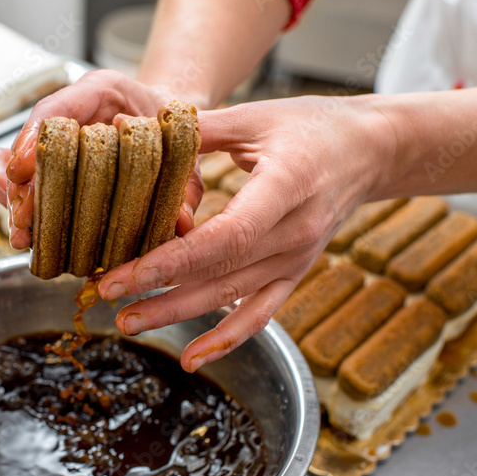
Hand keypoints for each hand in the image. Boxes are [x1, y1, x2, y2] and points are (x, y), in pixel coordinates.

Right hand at [0, 69, 204, 249]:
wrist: (170, 118)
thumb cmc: (175, 126)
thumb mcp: (189, 150)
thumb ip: (187, 180)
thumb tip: (182, 221)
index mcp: (102, 91)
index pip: (57, 109)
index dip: (34, 139)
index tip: (22, 169)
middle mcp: (73, 112)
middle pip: (32, 145)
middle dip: (22, 184)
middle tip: (23, 217)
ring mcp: (62, 138)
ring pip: (25, 166)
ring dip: (18, 200)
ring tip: (20, 234)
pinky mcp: (61, 164)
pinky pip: (34, 182)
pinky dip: (27, 206)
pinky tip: (24, 232)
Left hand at [98, 95, 397, 371]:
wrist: (370, 151)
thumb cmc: (310, 126)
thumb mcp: (255, 117)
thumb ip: (194, 128)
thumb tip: (126, 125)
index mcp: (286, 187)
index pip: (225, 236)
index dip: (172, 260)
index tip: (125, 272)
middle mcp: (294, 233)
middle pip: (220, 273)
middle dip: (159, 289)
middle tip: (106, 295)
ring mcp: (296, 259)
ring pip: (231, 298)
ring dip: (178, 313)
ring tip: (127, 321)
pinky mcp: (294, 273)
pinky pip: (260, 315)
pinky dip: (226, 340)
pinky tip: (192, 358)